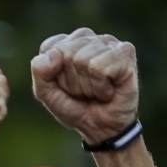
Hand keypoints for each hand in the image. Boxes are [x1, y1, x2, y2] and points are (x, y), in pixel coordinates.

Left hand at [31, 28, 137, 144]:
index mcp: (69, 42)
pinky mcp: (126, 51)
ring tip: (95, 90)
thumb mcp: (46, 93)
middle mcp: (90, 38)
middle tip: (82, 90)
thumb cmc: (74, 106)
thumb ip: (40, 71)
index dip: (53, 74)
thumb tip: (55, 53)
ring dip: (86, 85)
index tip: (64, 85)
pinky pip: (99, 66)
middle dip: (70, 80)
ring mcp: (109, 42)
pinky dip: (100, 86)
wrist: (101, 128)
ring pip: (83, 59)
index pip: (50, 48)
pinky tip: (107, 90)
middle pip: (66, 52)